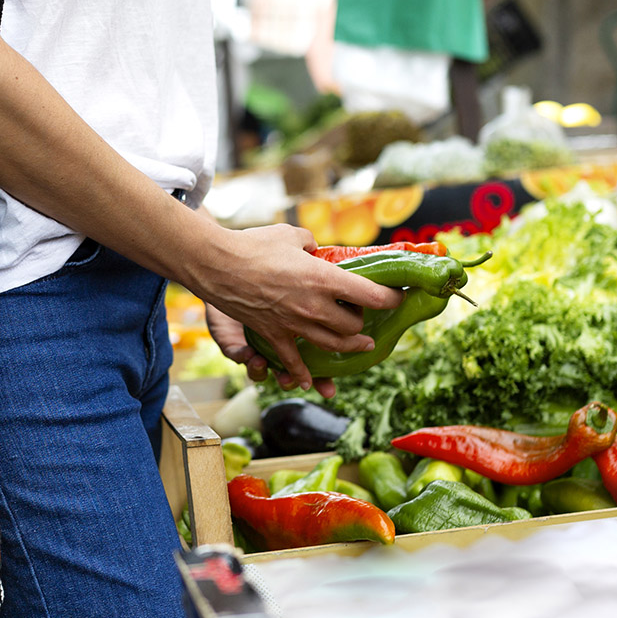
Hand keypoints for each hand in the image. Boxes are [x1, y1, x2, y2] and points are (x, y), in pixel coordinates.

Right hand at [191, 224, 402, 392]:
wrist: (218, 265)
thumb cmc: (255, 245)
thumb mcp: (292, 235)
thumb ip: (310, 244)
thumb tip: (315, 250)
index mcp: (324, 278)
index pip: (372, 296)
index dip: (391, 299)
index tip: (398, 297)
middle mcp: (314, 306)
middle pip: (353, 325)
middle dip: (363, 322)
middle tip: (366, 315)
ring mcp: (294, 324)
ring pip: (332, 345)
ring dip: (350, 346)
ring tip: (361, 345)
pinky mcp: (274, 336)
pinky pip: (292, 362)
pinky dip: (301, 374)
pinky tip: (309, 382)